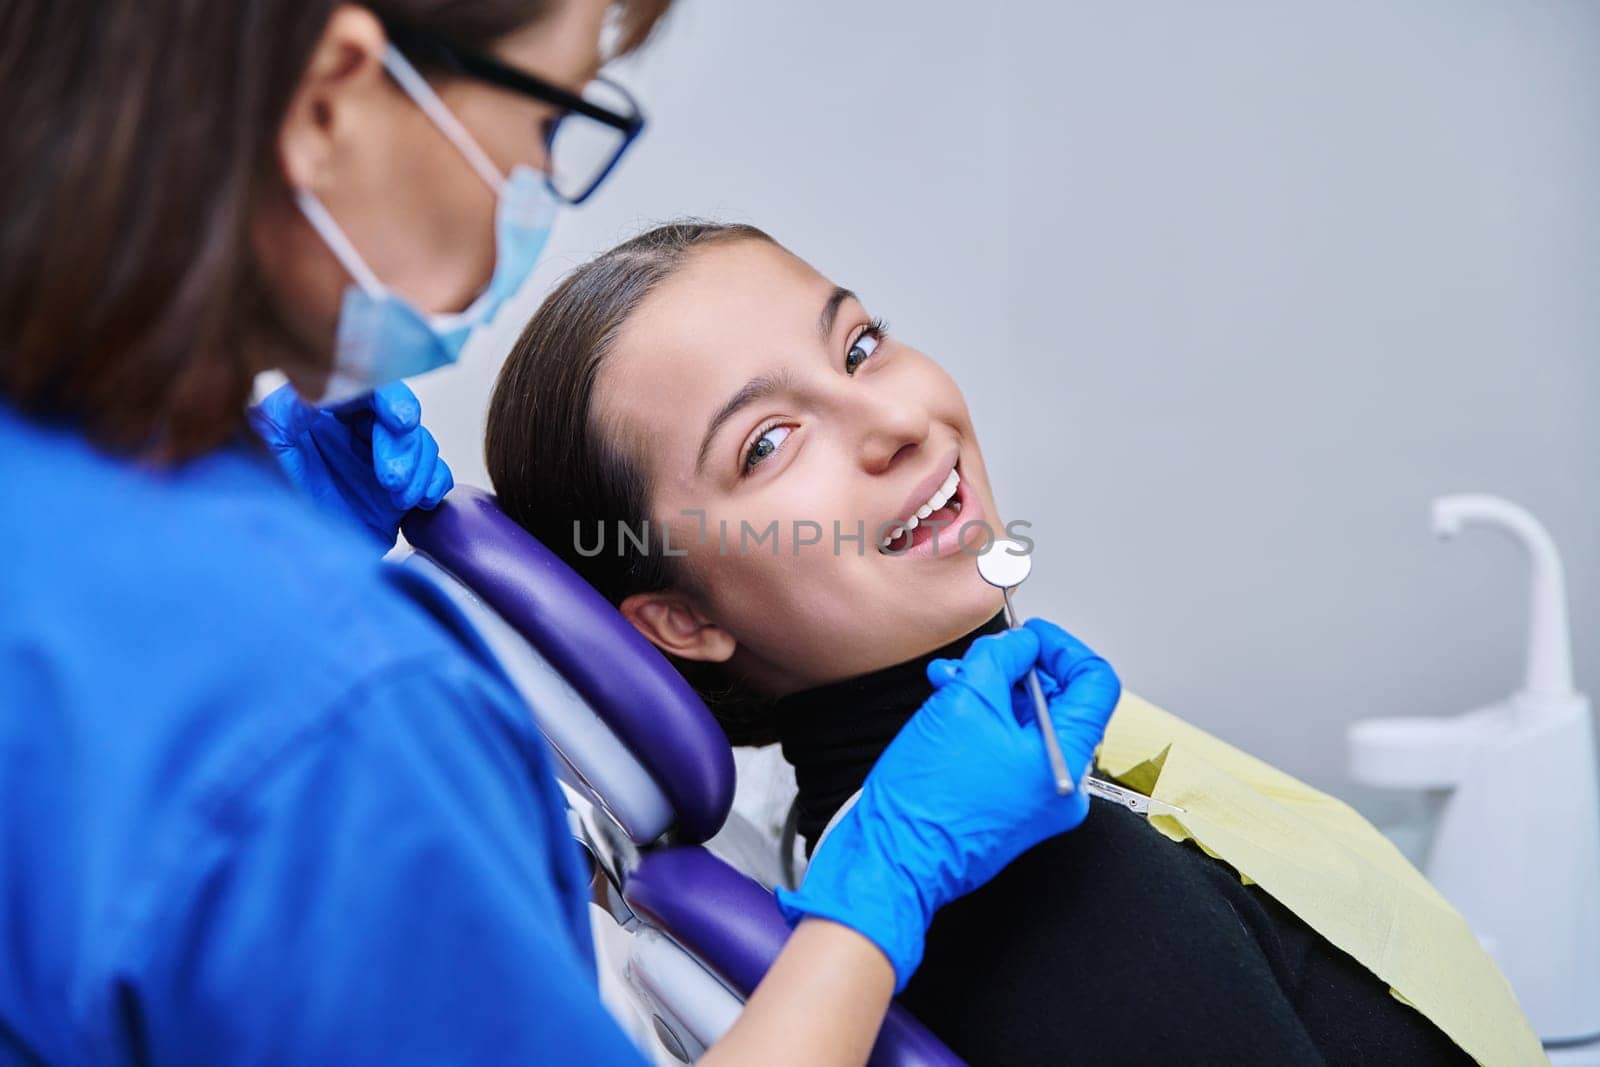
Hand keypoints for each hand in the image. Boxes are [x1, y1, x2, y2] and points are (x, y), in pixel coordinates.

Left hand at [249, 382, 452, 548]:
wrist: (298, 557)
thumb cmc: (278, 506)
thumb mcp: (270, 458)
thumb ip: (273, 420)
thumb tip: (274, 384)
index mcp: (331, 414)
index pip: (371, 390)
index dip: (393, 400)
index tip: (400, 421)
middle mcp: (360, 433)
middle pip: (404, 420)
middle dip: (407, 449)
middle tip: (391, 480)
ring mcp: (384, 460)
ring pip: (423, 446)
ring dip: (420, 471)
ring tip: (400, 499)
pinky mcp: (402, 490)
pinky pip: (435, 476)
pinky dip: (435, 485)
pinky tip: (420, 502)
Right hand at [774, 621, 1120, 990]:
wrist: (893, 858)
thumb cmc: (926, 798)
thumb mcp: (965, 700)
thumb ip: (1002, 659)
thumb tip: (1022, 645)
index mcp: (1065, 761)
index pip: (1094, 683)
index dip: (1061, 648)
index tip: (1029, 636)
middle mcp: (1062, 786)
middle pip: (1062, 703)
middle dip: (1017, 670)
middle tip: (981, 656)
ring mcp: (1038, 801)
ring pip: (1029, 724)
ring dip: (992, 692)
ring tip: (949, 680)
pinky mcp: (1011, 808)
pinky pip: (1010, 750)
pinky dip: (984, 722)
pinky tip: (948, 707)